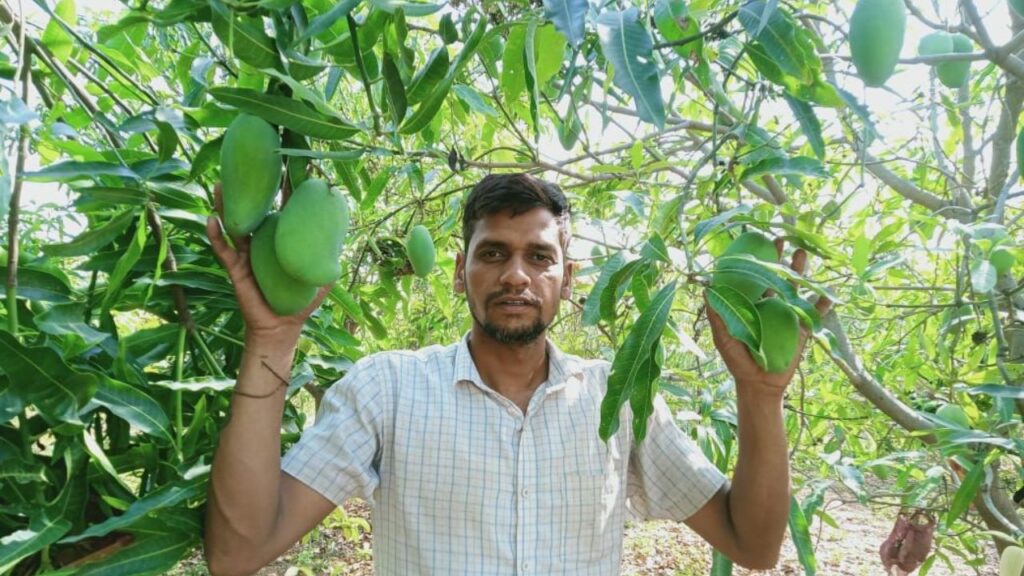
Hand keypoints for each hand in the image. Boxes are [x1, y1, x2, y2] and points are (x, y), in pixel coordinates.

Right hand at [206, 183, 330, 346]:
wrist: (281, 328)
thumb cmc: (300, 304)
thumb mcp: (319, 282)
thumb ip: (327, 267)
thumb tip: (343, 254)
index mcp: (282, 243)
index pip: (284, 212)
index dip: (285, 192)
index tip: (287, 168)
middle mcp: (263, 243)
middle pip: (256, 211)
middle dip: (251, 190)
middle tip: (247, 165)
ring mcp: (247, 254)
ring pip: (235, 225)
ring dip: (226, 205)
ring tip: (221, 185)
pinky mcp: (236, 269)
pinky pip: (223, 250)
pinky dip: (216, 235)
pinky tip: (210, 220)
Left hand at [705, 239, 831, 395]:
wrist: (759, 384)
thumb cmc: (737, 360)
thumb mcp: (724, 337)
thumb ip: (717, 314)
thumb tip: (705, 289)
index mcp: (752, 303)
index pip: (755, 276)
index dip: (756, 259)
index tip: (757, 240)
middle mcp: (770, 305)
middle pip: (777, 276)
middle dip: (780, 257)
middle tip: (782, 237)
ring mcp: (788, 315)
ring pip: (796, 288)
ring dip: (800, 271)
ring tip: (802, 253)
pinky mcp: (802, 329)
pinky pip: (815, 314)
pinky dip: (823, 304)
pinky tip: (829, 293)